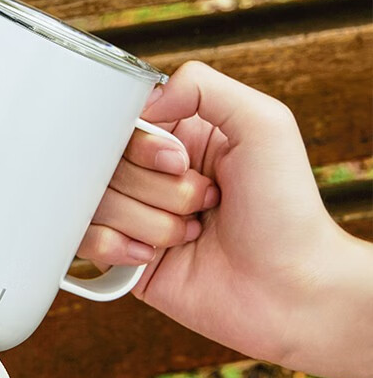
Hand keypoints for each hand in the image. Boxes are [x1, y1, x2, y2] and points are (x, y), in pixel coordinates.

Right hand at [81, 61, 372, 377]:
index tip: (179, 162)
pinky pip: (83, 242)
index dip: (143, 145)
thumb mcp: (263, 123)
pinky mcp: (125, 260)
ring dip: (148, 222)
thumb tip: (145, 101)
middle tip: (203, 203)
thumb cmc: (287, 210)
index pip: (123, 122)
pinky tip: (152, 256)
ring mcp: (137, 217)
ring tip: (190, 234)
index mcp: (181, 137)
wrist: (293, 291)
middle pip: (104, 162)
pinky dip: (115, 248)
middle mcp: (154, 175)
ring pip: (95, 202)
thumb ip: (203, 86)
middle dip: (156, 188)